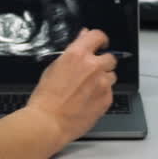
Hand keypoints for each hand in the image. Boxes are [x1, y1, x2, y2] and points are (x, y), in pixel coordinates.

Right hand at [24, 28, 117, 144]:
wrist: (48, 122)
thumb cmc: (46, 97)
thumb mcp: (54, 67)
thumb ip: (73, 51)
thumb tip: (83, 36)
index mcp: (78, 54)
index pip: (98, 36)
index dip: (101, 40)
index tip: (101, 44)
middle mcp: (93, 66)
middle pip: (110, 58)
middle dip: (103, 63)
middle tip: (92, 72)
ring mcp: (102, 83)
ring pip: (112, 76)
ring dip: (103, 80)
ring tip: (88, 90)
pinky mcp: (107, 99)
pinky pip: (110, 92)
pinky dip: (102, 95)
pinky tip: (88, 101)